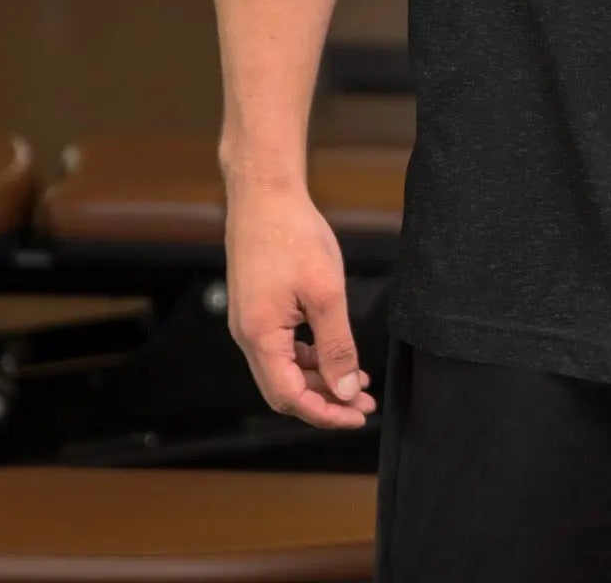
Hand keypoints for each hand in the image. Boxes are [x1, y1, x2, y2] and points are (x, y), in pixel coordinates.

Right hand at [226, 181, 376, 428]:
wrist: (265, 195)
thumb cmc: (293, 236)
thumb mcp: (325, 293)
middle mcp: (248, 336)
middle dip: (325, 399)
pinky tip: (334, 352)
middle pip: (285, 389)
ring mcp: (250, 322)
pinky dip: (309, 356)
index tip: (357, 415)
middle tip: (362, 402)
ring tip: (357, 379)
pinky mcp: (257, 308)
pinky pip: (282, 347)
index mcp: (260, 337)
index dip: (325, 412)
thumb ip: (336, 346)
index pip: (290, 397)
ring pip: (284, 368)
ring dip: (319, 378)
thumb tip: (344, 390)